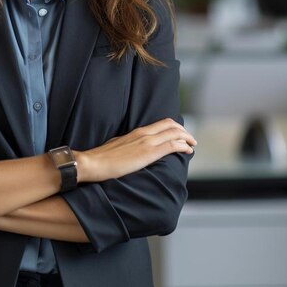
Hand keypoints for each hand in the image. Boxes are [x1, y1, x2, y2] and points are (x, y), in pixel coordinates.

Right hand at [77, 118, 196, 182]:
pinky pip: (172, 145)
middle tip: (190, 139)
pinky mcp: (148, 153)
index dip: (173, 127)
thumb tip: (131, 151)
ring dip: (187, 138)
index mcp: (136, 132)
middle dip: (184, 131)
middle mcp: (143, 134)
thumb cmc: (101, 158)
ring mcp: (146, 142)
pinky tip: (188, 151)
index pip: (160, 123)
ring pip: (174, 133)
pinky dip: (183, 146)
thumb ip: (126, 145)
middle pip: (170, 125)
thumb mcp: (116, 146)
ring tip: (192, 145)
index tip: (180, 134)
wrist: (93, 162)